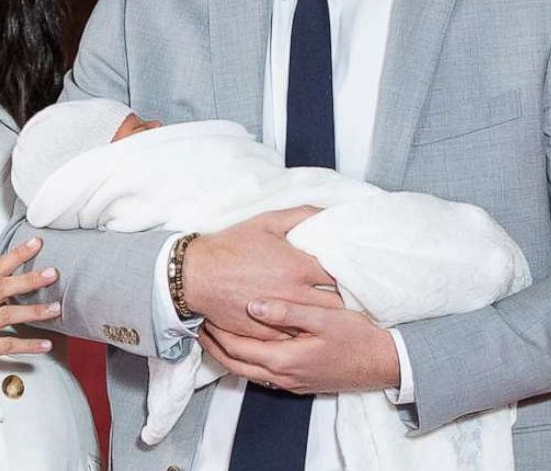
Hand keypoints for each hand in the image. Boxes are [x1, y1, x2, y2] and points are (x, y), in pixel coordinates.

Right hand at [0, 237, 60, 390]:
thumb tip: (3, 289)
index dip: (16, 255)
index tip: (36, 242)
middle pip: (2, 287)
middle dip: (29, 279)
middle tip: (53, 273)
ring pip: (7, 315)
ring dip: (34, 312)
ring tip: (56, 309)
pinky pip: (6, 346)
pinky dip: (27, 346)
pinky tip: (45, 345)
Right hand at [183, 207, 339, 339]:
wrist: (196, 275)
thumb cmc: (231, 246)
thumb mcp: (267, 222)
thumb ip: (301, 215)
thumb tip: (328, 212)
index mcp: (298, 267)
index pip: (341, 276)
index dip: (350, 275)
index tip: (354, 274)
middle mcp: (293, 294)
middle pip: (335, 305)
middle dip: (343, 300)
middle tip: (348, 296)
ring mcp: (280, 317)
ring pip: (316, 324)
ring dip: (325, 319)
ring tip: (332, 315)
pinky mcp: (266, 333)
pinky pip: (294, 338)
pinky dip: (302, 332)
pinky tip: (306, 327)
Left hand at [199, 299, 400, 394]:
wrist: (382, 364)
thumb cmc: (356, 338)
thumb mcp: (323, 318)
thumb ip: (287, 311)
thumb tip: (253, 306)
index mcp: (283, 359)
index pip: (237, 348)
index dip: (218, 332)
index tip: (205, 314)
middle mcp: (282, 376)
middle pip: (235, 365)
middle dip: (215, 346)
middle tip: (201, 325)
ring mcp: (290, 382)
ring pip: (247, 372)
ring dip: (229, 355)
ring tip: (217, 334)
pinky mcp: (298, 382)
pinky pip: (262, 374)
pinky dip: (247, 360)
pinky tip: (248, 345)